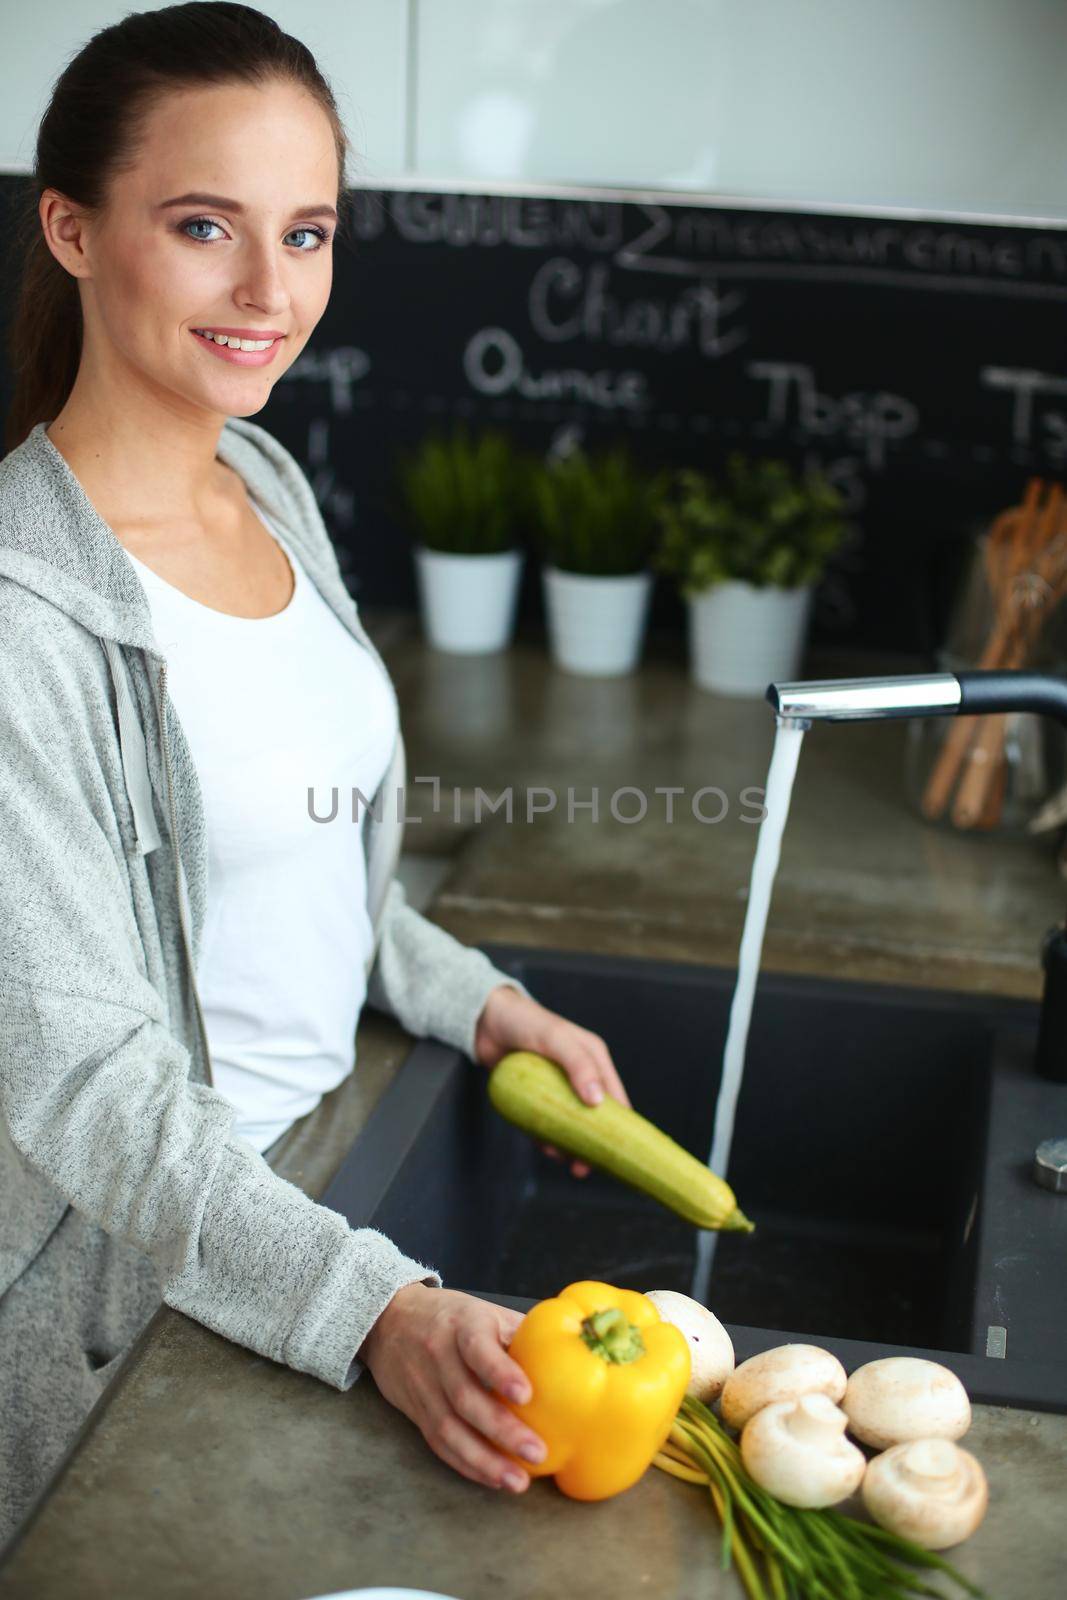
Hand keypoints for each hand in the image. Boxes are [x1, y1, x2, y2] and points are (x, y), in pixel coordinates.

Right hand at [358, 1281, 546, 1493]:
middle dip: (501, 1429)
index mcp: (462, 1325)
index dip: (500, 1371)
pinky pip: (440, 1443)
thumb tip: (572, 1354)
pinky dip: (467, 1464)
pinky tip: (493, 1479)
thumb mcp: (485, 1312)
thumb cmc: (453, 1317)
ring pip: (450, 1428)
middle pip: (465, 1397)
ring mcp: (424, 1386)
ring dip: (484, 1460)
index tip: (527, 1395)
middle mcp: (438, 1355)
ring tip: (517, 1481)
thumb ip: (521, 1333)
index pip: (478, 1348)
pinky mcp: (417, 1412)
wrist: (390, 1320)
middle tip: (537, 1452)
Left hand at [472, 983, 631, 1178]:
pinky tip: (542, 1145)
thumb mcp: (555, 1038)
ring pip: (570, 1123)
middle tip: (581, 1168)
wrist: (484, 1019)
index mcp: (594, 1057)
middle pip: (594, 1117)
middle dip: (591, 1144)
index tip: (619, 1155)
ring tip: (557, 1156)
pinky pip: (546, 1121)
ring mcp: (557, 1085)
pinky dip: (546, 1136)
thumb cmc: (524, 1021)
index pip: (616, 1097)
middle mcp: (580, 1073)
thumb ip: (578, 1065)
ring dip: (567, 1144)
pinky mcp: (537, 1094)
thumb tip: (597, 1102)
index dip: (620, 1127)